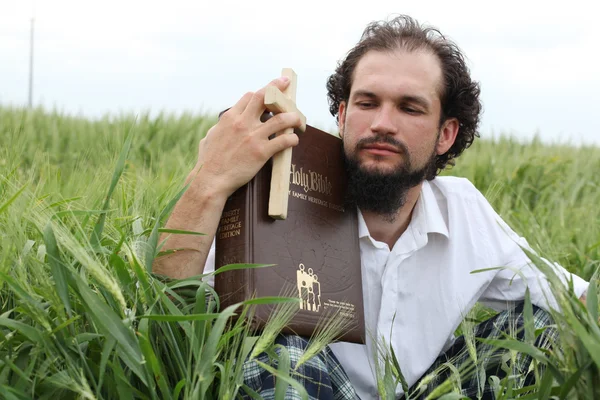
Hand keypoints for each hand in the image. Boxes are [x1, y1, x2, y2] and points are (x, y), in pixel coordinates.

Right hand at [195, 77, 301, 198]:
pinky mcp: (261, 152)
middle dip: (278, 87)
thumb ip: (219, 128)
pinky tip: (294, 140)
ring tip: (299, 119)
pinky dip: (292, 139)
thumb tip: (220, 126)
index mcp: (230, 118)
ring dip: (292, 117)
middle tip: (286, 84)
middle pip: (264, 97)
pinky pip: (283, 141)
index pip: (250, 97)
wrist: (211, 180)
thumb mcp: (209, 138)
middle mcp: (242, 123)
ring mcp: (253, 137)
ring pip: (280, 119)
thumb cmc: (208, 162)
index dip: (262, 93)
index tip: (270, 93)